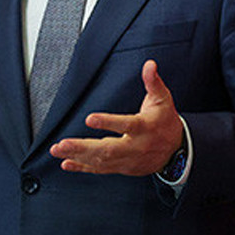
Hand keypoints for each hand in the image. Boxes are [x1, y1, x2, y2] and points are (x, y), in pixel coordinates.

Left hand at [49, 59, 183, 175]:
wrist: (177, 151)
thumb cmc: (165, 121)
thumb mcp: (163, 99)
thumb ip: (153, 82)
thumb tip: (149, 64)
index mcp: (144, 127)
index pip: (126, 125)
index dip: (108, 123)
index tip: (90, 118)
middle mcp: (135, 146)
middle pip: (108, 150)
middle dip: (83, 147)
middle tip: (62, 143)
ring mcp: (127, 160)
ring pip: (101, 161)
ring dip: (77, 156)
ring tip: (57, 150)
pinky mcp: (122, 167)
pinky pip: (100, 170)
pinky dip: (82, 168)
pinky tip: (66, 163)